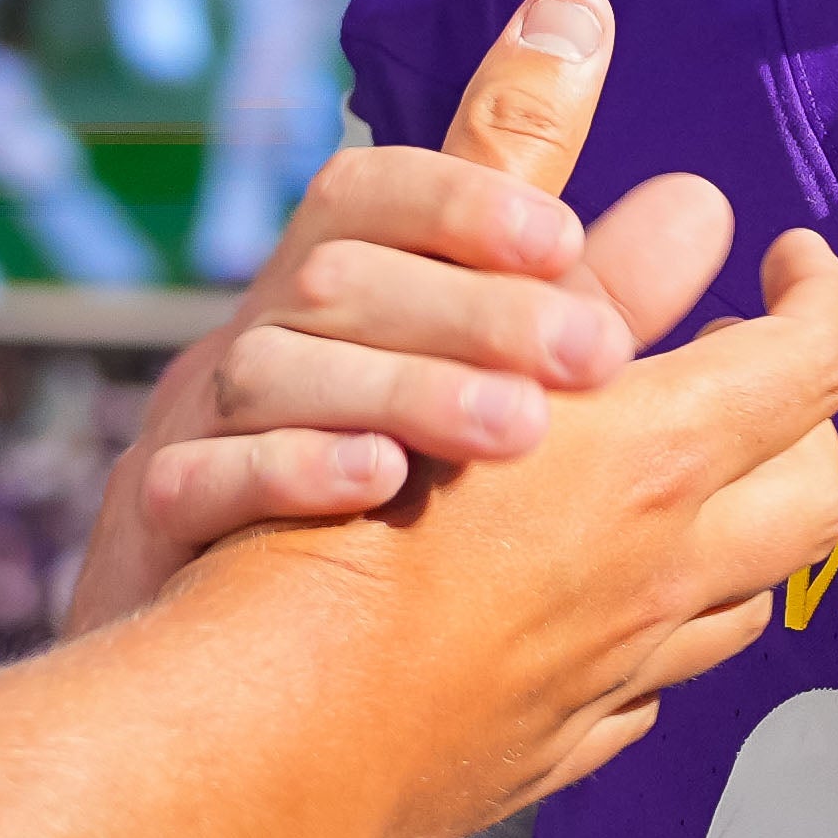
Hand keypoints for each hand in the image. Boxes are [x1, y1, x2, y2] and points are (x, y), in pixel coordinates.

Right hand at [62, 0, 748, 635]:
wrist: (203, 676)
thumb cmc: (350, 499)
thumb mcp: (451, 365)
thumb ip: (554, 268)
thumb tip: (682, 161)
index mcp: (323, 288)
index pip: (369, 191)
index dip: (465, 198)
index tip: (567, 240)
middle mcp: (251, 339)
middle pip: (338, 278)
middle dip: (473, 308)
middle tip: (597, 356)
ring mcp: (191, 427)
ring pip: (272, 371)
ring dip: (406, 391)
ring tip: (522, 433)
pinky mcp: (155, 526)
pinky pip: (197, 480)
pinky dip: (290, 473)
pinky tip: (379, 488)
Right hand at [179, 217, 837, 837]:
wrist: (261, 742)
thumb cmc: (333, 544)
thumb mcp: (460, 362)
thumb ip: (591, 280)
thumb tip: (697, 205)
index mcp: (650, 467)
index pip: (808, 365)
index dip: (819, 295)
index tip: (794, 261)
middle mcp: (659, 577)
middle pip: (810, 494)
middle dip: (801, 420)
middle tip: (745, 364)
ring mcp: (618, 676)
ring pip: (745, 596)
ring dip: (734, 524)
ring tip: (679, 472)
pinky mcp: (559, 747)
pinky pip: (653, 682)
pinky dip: (653, 622)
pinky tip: (594, 592)